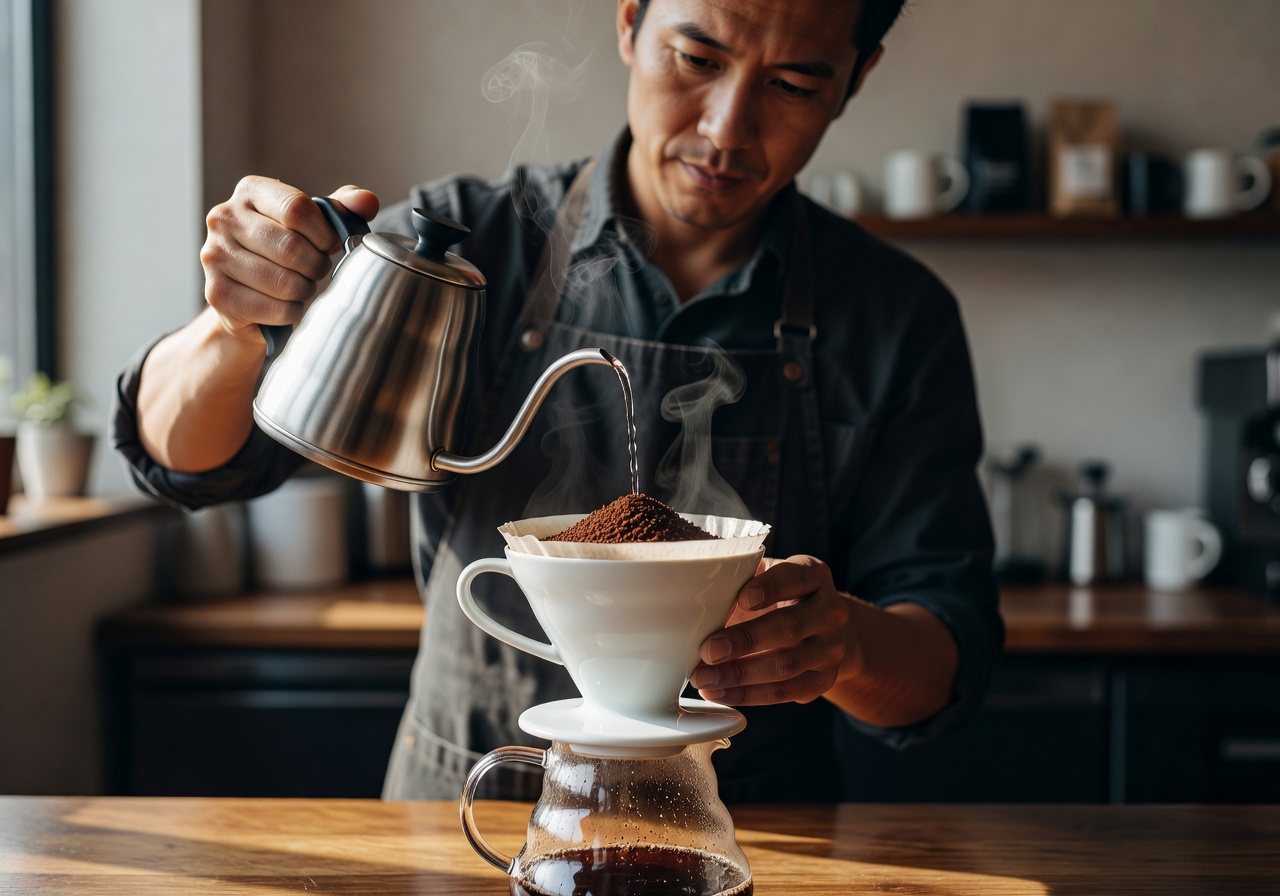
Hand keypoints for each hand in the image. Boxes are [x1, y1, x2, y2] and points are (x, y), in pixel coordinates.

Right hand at [200, 177, 378, 342]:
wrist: (246, 298)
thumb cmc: (284, 254)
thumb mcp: (312, 224)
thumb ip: (341, 209)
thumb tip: (367, 200)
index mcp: (250, 191)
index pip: (297, 209)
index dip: (323, 234)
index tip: (328, 245)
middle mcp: (224, 217)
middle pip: (291, 247)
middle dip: (316, 266)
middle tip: (315, 271)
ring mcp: (214, 255)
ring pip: (284, 282)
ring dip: (304, 291)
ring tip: (300, 287)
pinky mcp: (216, 293)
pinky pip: (275, 308)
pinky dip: (292, 312)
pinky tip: (286, 305)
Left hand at [690, 555, 856, 705]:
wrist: (820, 629)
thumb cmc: (779, 596)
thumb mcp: (766, 576)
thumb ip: (741, 577)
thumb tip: (696, 584)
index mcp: (814, 574)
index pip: (796, 577)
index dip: (771, 588)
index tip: (742, 599)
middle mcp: (831, 611)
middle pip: (790, 627)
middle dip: (745, 641)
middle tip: (707, 651)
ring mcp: (831, 649)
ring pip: (786, 665)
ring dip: (739, 674)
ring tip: (702, 678)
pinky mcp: (823, 680)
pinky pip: (784, 692)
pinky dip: (747, 695)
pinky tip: (718, 693)